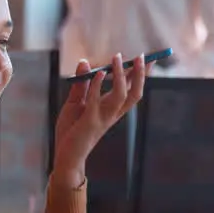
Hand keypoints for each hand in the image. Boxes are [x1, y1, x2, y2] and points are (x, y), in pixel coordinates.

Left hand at [51, 54, 147, 186]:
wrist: (65, 156)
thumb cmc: (72, 130)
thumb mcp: (76, 102)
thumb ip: (82, 83)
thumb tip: (85, 61)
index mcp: (112, 109)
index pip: (132, 89)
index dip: (141, 74)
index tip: (148, 58)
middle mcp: (112, 114)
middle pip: (135, 93)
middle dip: (140, 75)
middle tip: (142, 56)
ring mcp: (103, 118)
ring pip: (121, 96)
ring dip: (121, 76)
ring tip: (118, 57)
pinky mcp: (90, 122)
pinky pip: (96, 101)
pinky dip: (98, 85)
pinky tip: (100, 72)